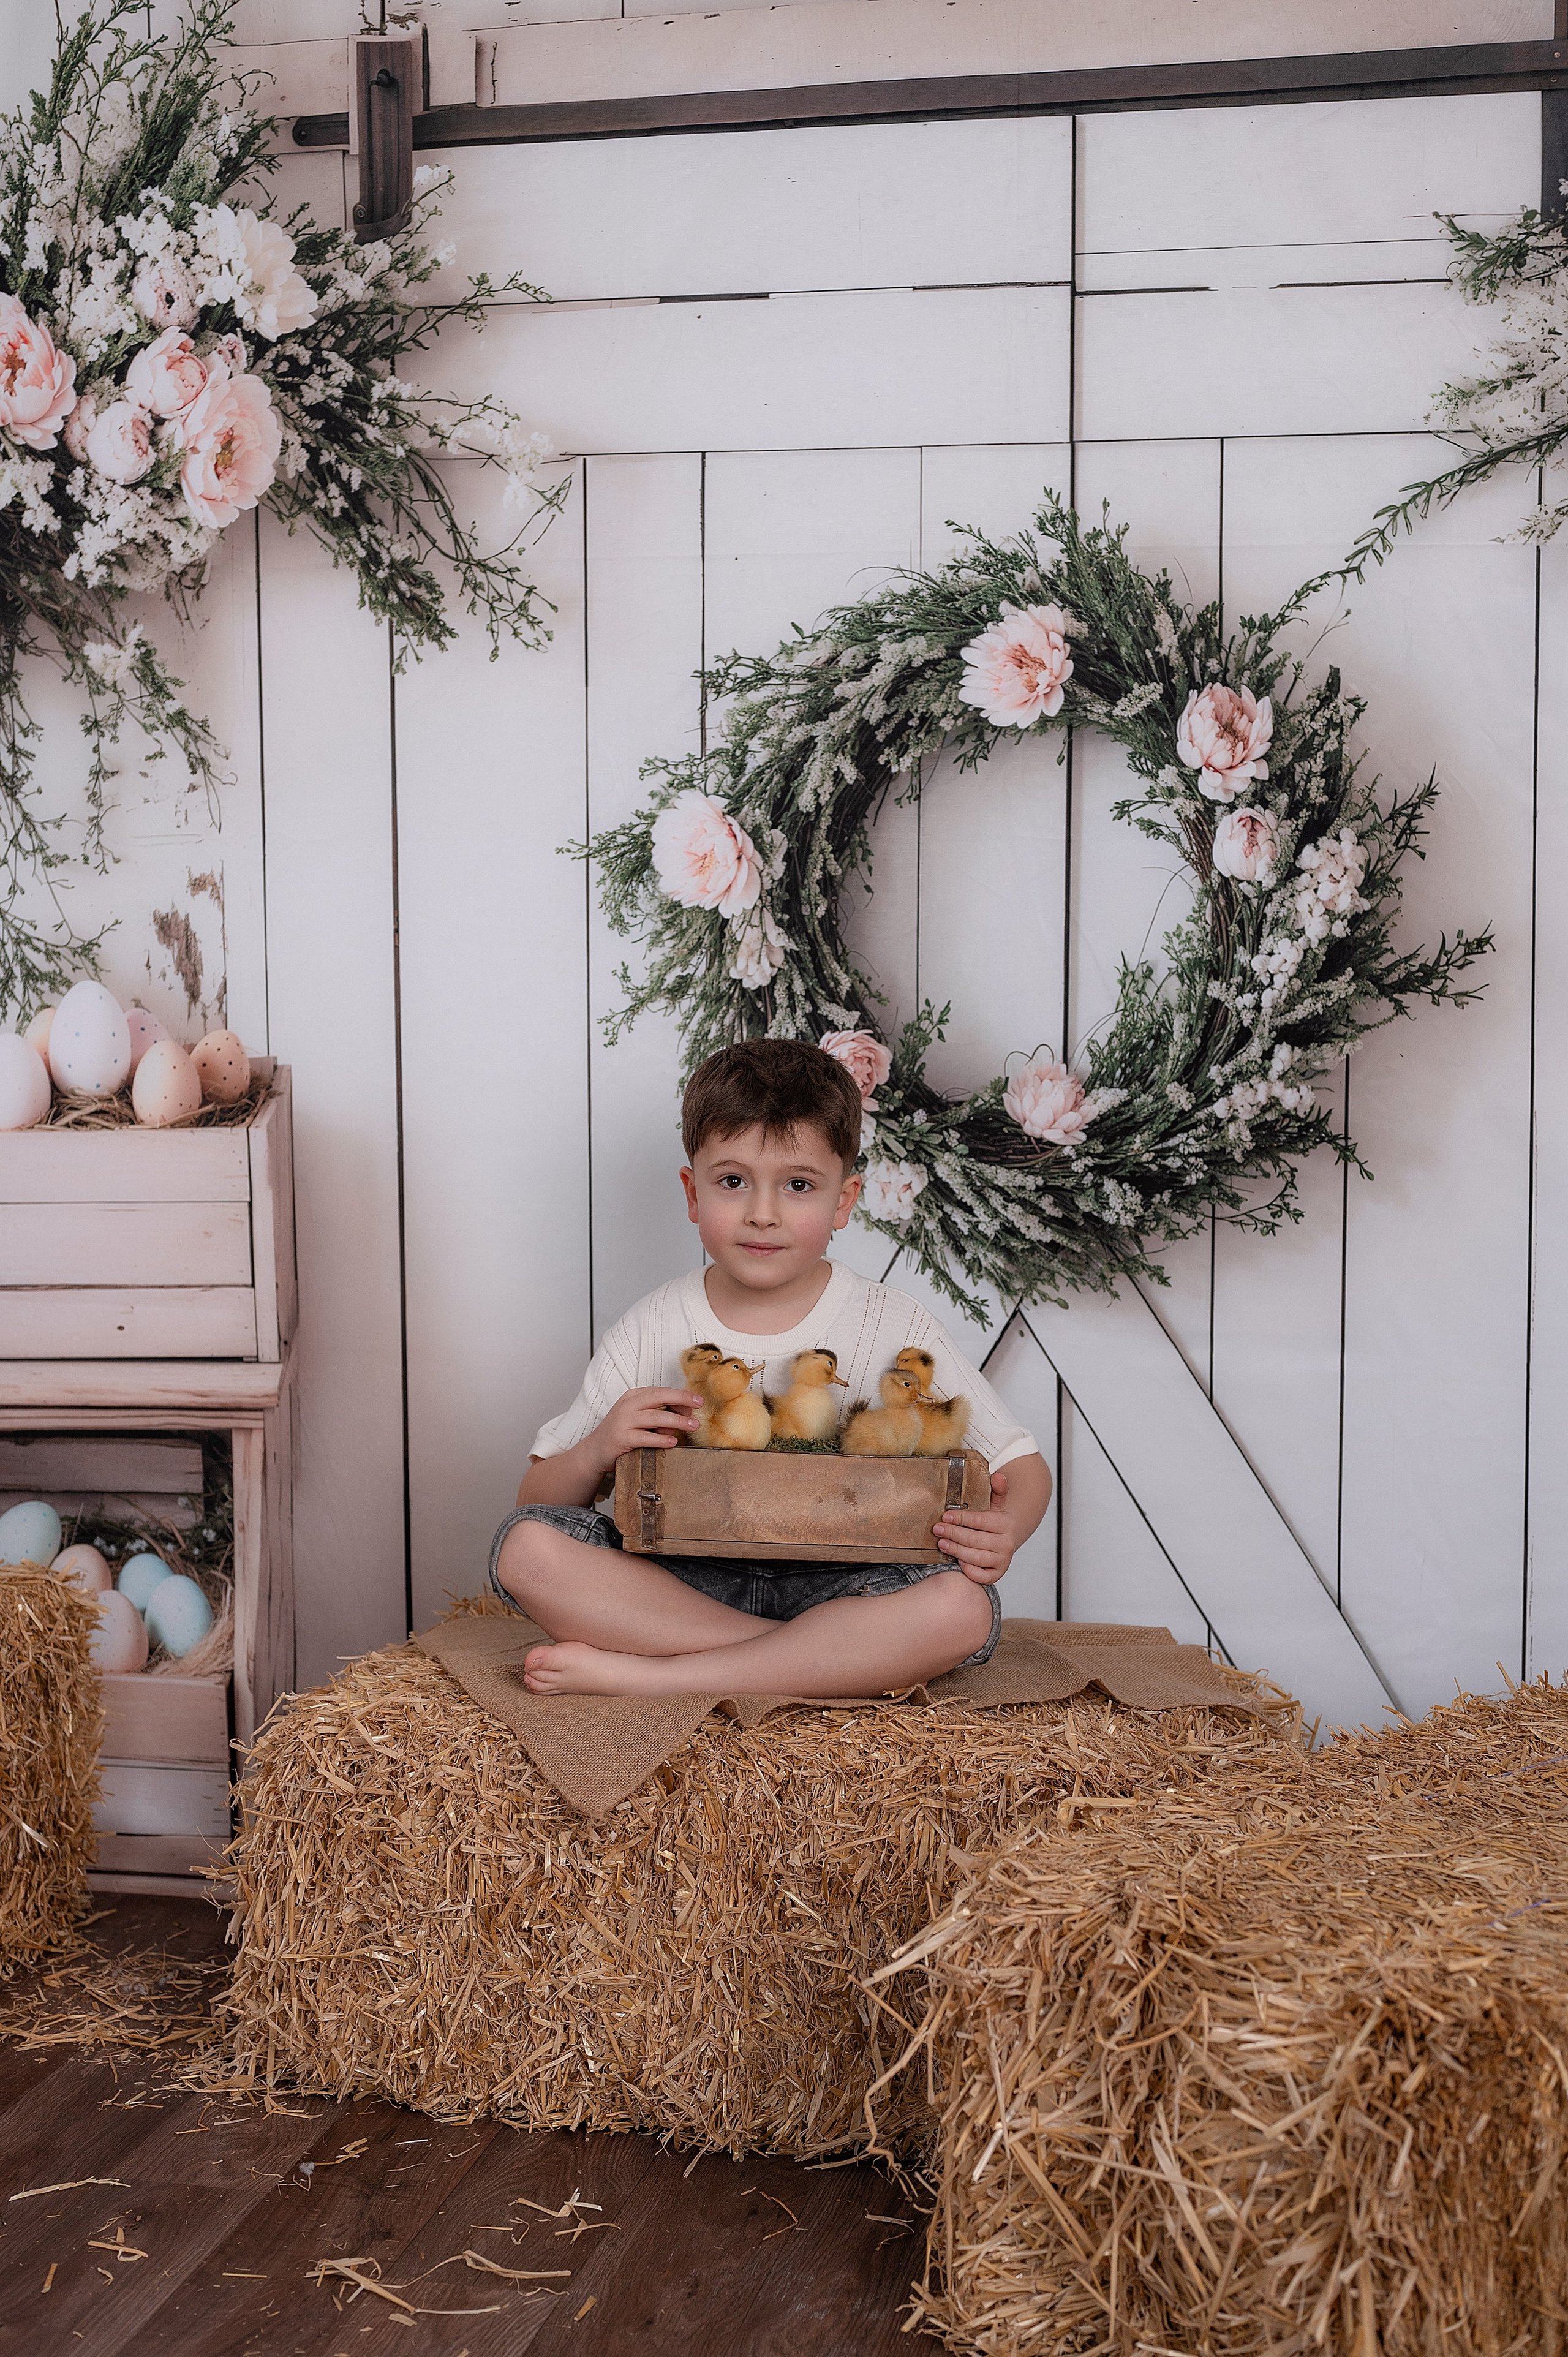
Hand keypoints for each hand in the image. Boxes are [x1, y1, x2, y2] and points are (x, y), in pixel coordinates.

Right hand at [594, 1386, 702, 1469]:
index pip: (659, 1391)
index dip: (680, 1394)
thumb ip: (660, 1416)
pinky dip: (660, 1439)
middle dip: (681, 1399)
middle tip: (699, 1405)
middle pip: (658, 1397)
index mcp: (633, 1397)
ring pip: (654, 1417)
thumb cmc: (622, 1433)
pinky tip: (673, 1441)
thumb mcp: (640, 1420)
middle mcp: (627, 1405)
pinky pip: (644, 1437)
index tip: (698, 1399)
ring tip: (693, 1425)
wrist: (595, 1450)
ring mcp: (623, 1421)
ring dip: (677, 1421)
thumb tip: (685, 1415)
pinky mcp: (621, 1438)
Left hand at [932, 1469, 1016, 1585]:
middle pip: (975, 1540)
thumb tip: (998, 1476)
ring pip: (975, 1558)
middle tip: (937, 1530)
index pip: (980, 1521)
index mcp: (1007, 1523)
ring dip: (956, 1551)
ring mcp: (1003, 1560)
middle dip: (953, 1534)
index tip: (945, 1516)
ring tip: (941, 1543)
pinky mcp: (998, 1574)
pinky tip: (958, 1562)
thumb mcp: (996, 1504)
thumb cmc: (993, 1521)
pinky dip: (969, 1570)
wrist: (1005, 1539)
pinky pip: (981, 1576)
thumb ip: (997, 1490)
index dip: (961, 1519)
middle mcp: (1008, 1543)